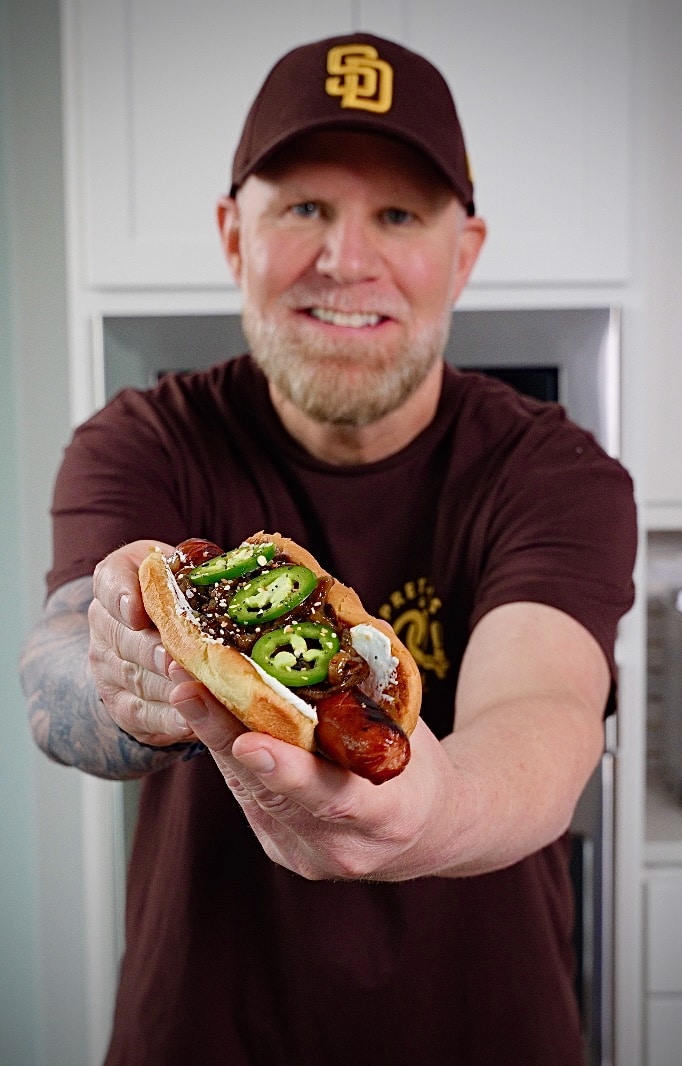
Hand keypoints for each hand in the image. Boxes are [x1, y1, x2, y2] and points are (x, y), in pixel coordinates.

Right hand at [89, 540, 197, 747]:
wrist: (154, 633)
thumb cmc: (184, 595)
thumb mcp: (186, 569)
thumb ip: (200, 568)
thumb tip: (242, 569)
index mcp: (119, 581)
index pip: (111, 580)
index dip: (122, 595)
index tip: (137, 609)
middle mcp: (106, 624)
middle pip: (126, 639)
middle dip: (154, 652)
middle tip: (179, 661)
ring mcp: (109, 667)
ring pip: (135, 679)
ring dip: (165, 688)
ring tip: (194, 690)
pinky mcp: (122, 704)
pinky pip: (139, 714)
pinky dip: (165, 720)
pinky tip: (188, 723)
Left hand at [171, 675, 456, 881]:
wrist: (430, 830)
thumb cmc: (419, 766)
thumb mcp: (410, 724)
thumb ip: (374, 675)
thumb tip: (337, 606)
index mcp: (390, 816)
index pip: (336, 798)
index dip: (288, 772)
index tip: (247, 741)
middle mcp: (344, 847)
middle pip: (272, 794)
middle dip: (223, 736)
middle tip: (186, 684)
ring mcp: (308, 855)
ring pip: (249, 793)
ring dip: (212, 736)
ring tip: (183, 683)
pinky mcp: (282, 848)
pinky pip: (248, 797)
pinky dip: (227, 752)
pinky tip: (205, 712)